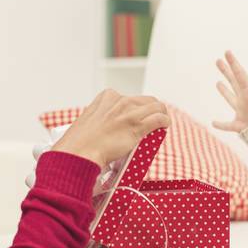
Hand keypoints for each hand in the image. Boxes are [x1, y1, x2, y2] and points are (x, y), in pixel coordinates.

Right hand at [53, 89, 169, 170]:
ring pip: (156, 107)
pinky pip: (159, 119)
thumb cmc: (83, 140)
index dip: (138, 108)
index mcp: (107, 96)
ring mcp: (129, 112)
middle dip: (152, 109)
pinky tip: (165, 125)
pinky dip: (165, 121)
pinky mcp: (137, 126)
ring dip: (162, 113)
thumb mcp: (92, 119)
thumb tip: (112, 125)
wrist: (81, 150)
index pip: (131, 98)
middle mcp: (119, 100)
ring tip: (163, 121)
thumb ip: (103, 116)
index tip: (138, 116)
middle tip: (153, 120)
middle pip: (146, 100)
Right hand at [212, 50, 247, 133]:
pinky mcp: (239, 126)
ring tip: (218, 83)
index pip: (240, 75)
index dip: (234, 63)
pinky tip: (213, 122)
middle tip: (218, 60)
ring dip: (224, 91)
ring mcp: (241, 113)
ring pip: (230, 99)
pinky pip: (227, 125)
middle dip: (226, 72)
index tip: (227, 52)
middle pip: (233, 83)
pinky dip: (220, 124)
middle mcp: (245, 101)